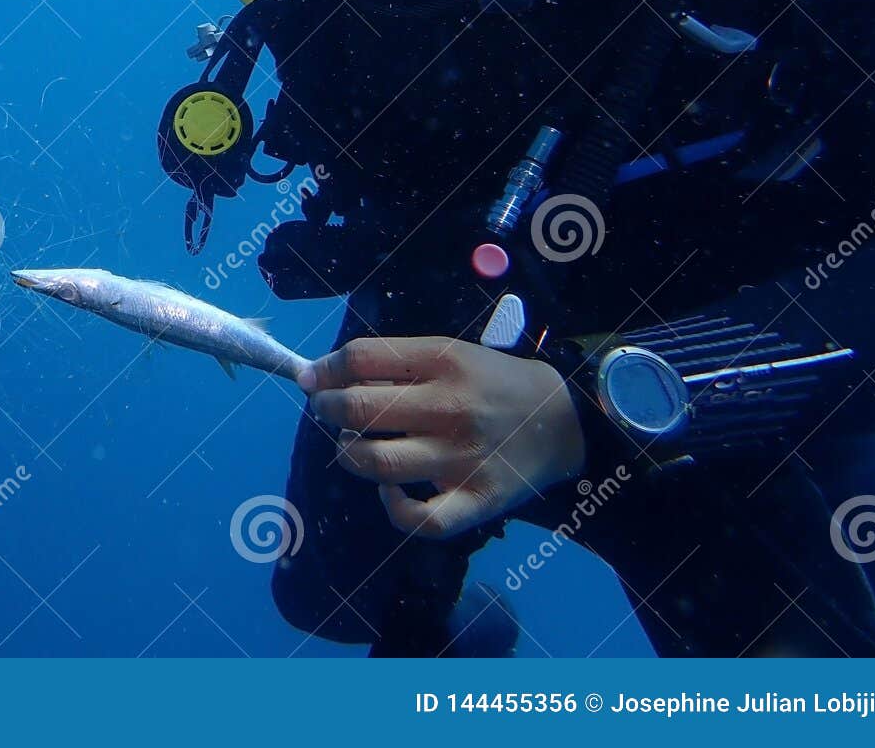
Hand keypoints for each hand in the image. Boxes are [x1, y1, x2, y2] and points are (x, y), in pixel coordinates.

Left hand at [298, 337, 585, 539]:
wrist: (562, 421)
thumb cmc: (491, 383)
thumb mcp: (449, 353)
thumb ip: (394, 362)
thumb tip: (326, 375)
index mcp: (442, 360)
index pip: (362, 357)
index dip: (325, 368)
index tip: (311, 378)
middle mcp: (450, 407)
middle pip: (361, 409)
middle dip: (326, 408)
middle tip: (325, 409)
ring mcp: (462, 458)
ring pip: (378, 463)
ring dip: (347, 454)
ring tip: (350, 445)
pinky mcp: (476, 500)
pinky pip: (421, 520)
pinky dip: (394, 508)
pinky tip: (390, 489)